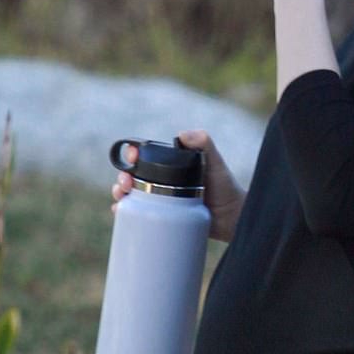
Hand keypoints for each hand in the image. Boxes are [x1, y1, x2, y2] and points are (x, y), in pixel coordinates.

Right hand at [111, 131, 245, 242]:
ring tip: (121, 197)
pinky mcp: (163, 219)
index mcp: (172, 167)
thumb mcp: (216, 163)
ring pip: (133, 196)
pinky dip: (126, 213)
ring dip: (120, 194)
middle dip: (123, 177)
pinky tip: (119, 212)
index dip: (133, 155)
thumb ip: (205, 144)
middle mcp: (164, 184)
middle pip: (134, 178)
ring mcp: (163, 202)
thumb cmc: (226, 188)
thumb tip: (183, 134)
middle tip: (125, 183)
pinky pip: (141, 215)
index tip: (131, 157)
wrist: (234, 219)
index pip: (146, 158)